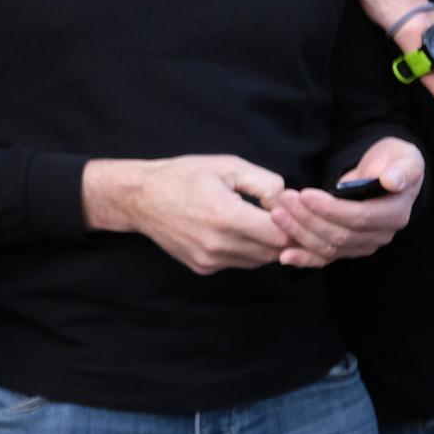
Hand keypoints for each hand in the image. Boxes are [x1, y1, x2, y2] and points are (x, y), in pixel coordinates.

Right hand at [85, 155, 291, 274]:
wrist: (140, 198)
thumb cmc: (184, 176)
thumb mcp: (229, 166)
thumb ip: (267, 184)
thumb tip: (288, 204)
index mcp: (226, 215)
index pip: (281, 234)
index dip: (293, 224)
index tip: (292, 211)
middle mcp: (218, 244)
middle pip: (274, 251)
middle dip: (283, 235)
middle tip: (279, 216)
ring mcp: (209, 259)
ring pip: (259, 261)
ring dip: (266, 245)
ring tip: (256, 222)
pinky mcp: (202, 267)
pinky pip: (239, 263)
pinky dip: (245, 250)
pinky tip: (233, 231)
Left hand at [270, 137, 423, 267]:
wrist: (384, 171)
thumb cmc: (392, 162)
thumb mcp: (404, 158)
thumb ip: (402, 170)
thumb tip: (392, 181)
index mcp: (394, 214)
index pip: (359, 218)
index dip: (330, 209)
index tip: (305, 195)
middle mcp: (380, 235)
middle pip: (339, 235)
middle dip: (308, 219)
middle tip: (284, 200)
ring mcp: (362, 245)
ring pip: (328, 248)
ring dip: (299, 233)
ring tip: (277, 214)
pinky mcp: (346, 248)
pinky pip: (324, 258)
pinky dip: (304, 258)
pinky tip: (284, 256)